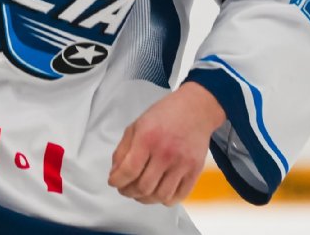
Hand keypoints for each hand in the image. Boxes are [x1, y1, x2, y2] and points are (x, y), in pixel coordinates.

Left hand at [107, 81, 225, 205]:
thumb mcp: (137, 125)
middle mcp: (165, 152)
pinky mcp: (195, 170)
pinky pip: (179, 196)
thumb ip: (123, 149)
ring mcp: (182, 163)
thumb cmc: (166, 114)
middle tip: (125, 188)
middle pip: (143, 187)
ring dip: (146, 199)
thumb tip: (116, 173)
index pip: (128, 171)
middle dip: (128, 192)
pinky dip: (166, 199)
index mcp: (147, 138)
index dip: (117, 181)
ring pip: (160, 196)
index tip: (114, 182)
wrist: (196, 109)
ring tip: (141, 192)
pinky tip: (159, 192)